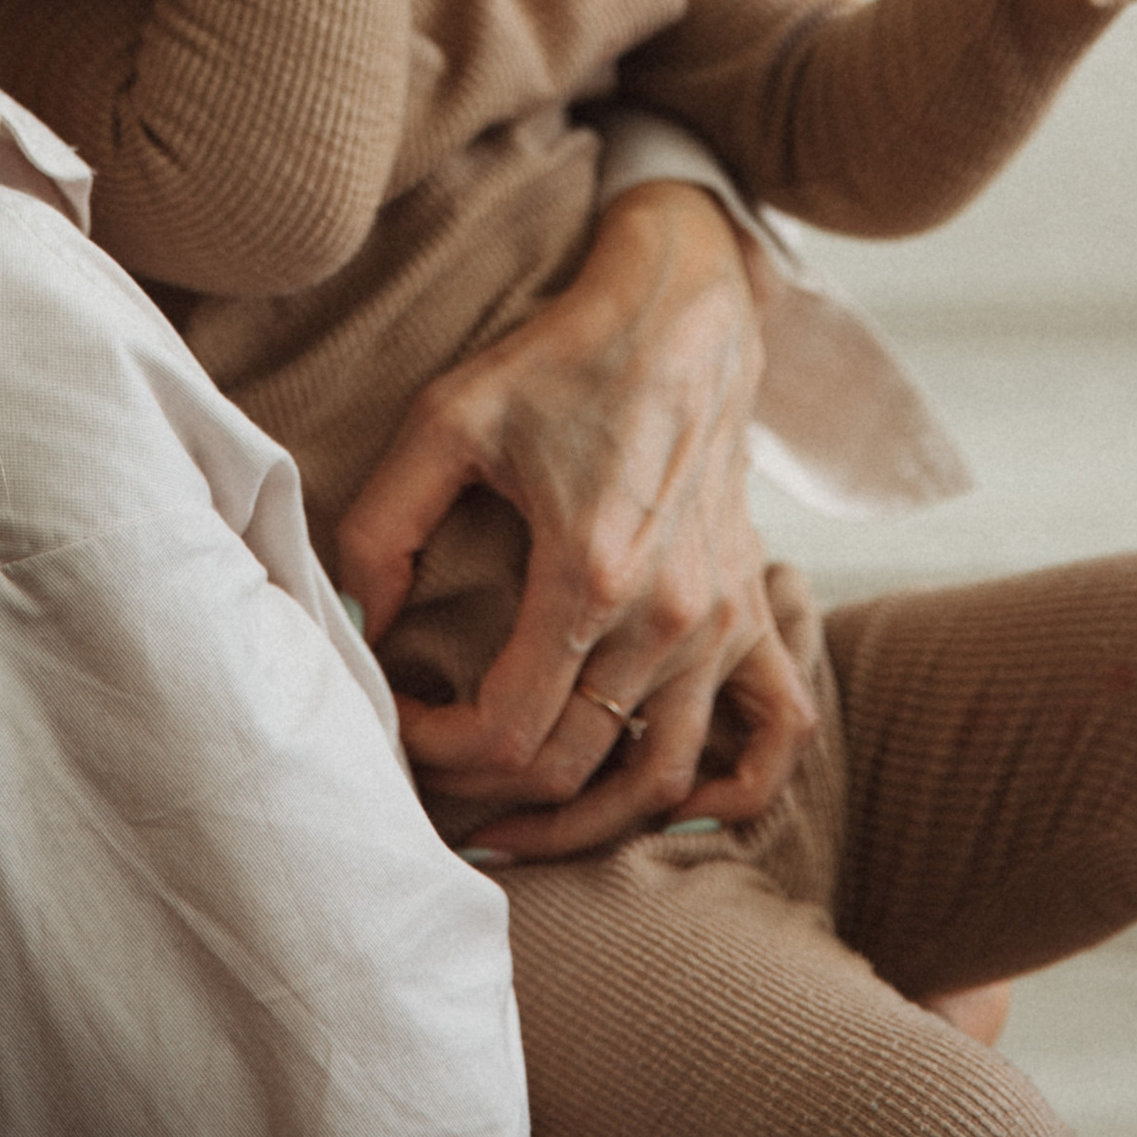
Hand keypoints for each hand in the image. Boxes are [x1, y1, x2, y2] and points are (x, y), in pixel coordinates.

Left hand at [332, 182, 817, 857]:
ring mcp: (723, 620)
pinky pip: (776, 735)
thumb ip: (380, 525)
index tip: (399, 726)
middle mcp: (669, 614)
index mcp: (590, 572)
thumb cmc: (561, 360)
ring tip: (517, 826)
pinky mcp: (753, 609)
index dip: (437, 754)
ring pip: (663, 781)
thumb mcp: (445, 419)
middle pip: (574, 770)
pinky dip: (731, 791)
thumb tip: (361, 625)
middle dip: (489, 794)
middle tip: (434, 777)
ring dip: (588, 824)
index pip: (507, 732)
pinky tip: (668, 806)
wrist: (682, 310)